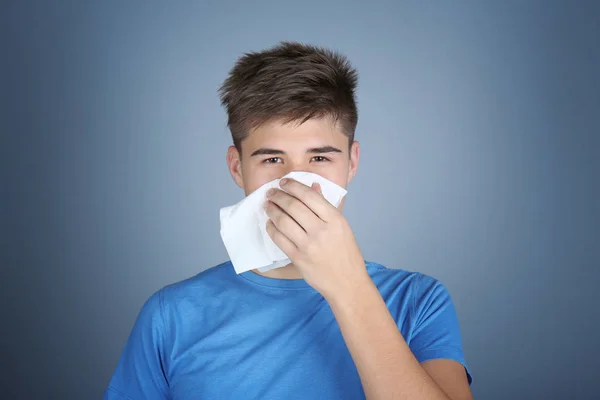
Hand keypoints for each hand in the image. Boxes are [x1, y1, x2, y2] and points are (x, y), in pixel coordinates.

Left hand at [264, 178, 369, 298]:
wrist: (347, 282)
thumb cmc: (345, 253)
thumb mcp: (341, 226)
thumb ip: (325, 206)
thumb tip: (312, 186)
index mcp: (335, 219)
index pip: (309, 196)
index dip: (293, 186)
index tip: (284, 182)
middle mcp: (321, 230)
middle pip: (293, 206)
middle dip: (278, 196)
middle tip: (271, 192)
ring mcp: (308, 245)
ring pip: (283, 221)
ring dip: (272, 210)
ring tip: (268, 205)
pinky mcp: (298, 258)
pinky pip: (279, 238)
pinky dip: (271, 228)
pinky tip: (270, 223)